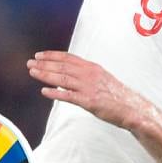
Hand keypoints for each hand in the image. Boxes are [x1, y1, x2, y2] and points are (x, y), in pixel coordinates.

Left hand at [28, 50, 145, 128]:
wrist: (131, 107)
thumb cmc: (116, 95)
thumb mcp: (101, 78)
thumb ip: (85, 75)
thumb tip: (68, 75)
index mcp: (92, 67)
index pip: (68, 58)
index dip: (52, 55)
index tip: (39, 55)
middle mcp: (89, 74)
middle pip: (62, 66)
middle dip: (44, 64)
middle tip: (30, 63)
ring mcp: (88, 87)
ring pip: (62, 79)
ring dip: (45, 75)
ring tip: (33, 73)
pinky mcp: (89, 101)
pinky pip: (68, 96)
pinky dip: (55, 93)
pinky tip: (44, 92)